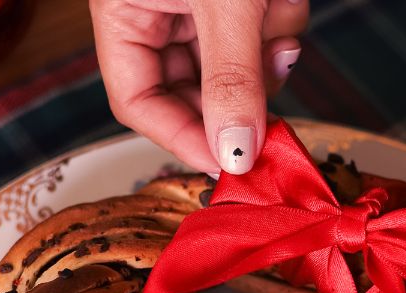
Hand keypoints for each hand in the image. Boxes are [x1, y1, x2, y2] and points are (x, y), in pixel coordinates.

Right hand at [90, 0, 308, 175]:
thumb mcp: (224, 4)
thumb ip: (229, 78)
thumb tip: (234, 154)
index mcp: (124, 13)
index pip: (137, 102)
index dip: (183, 139)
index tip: (230, 163)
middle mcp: (157, 15)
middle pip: (192, 94)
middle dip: (240, 97)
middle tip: (272, 117)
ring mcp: (198, 8)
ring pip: (238, 67)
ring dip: (268, 51)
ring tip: (274, 11)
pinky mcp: (237, 1)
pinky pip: (262, 35)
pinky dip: (280, 20)